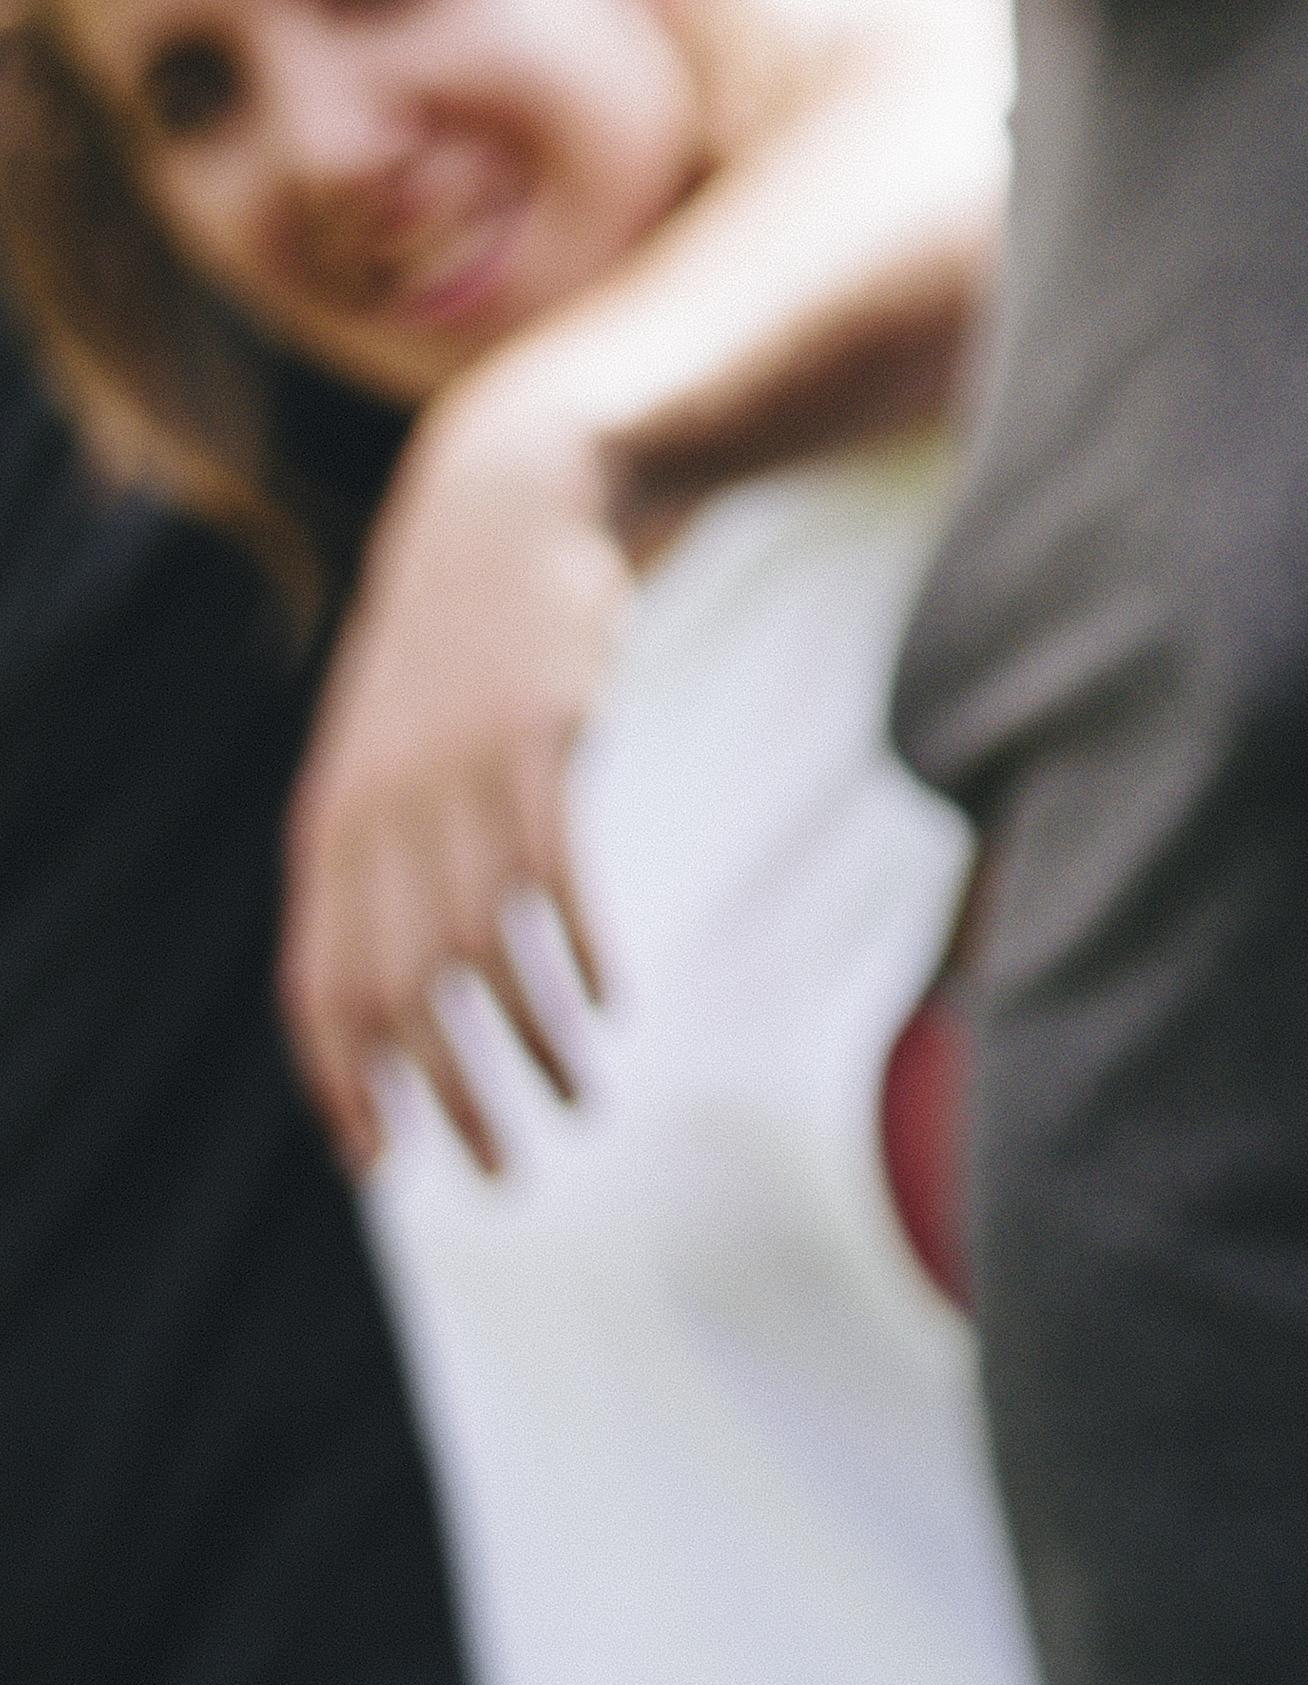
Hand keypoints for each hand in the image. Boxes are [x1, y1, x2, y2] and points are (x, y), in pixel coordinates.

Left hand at [286, 368, 637, 1178]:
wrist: (500, 512)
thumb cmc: (452, 660)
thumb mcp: (390, 760)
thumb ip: (382, 860)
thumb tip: (398, 984)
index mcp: (329, 834)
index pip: (316, 993)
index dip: (343, 1089)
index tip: (384, 1168)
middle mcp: (375, 816)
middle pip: (394, 994)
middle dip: (445, 1098)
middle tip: (501, 1172)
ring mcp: (454, 776)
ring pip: (480, 947)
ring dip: (531, 1042)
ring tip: (579, 1100)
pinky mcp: (536, 740)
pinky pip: (553, 874)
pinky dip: (583, 951)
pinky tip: (614, 1002)